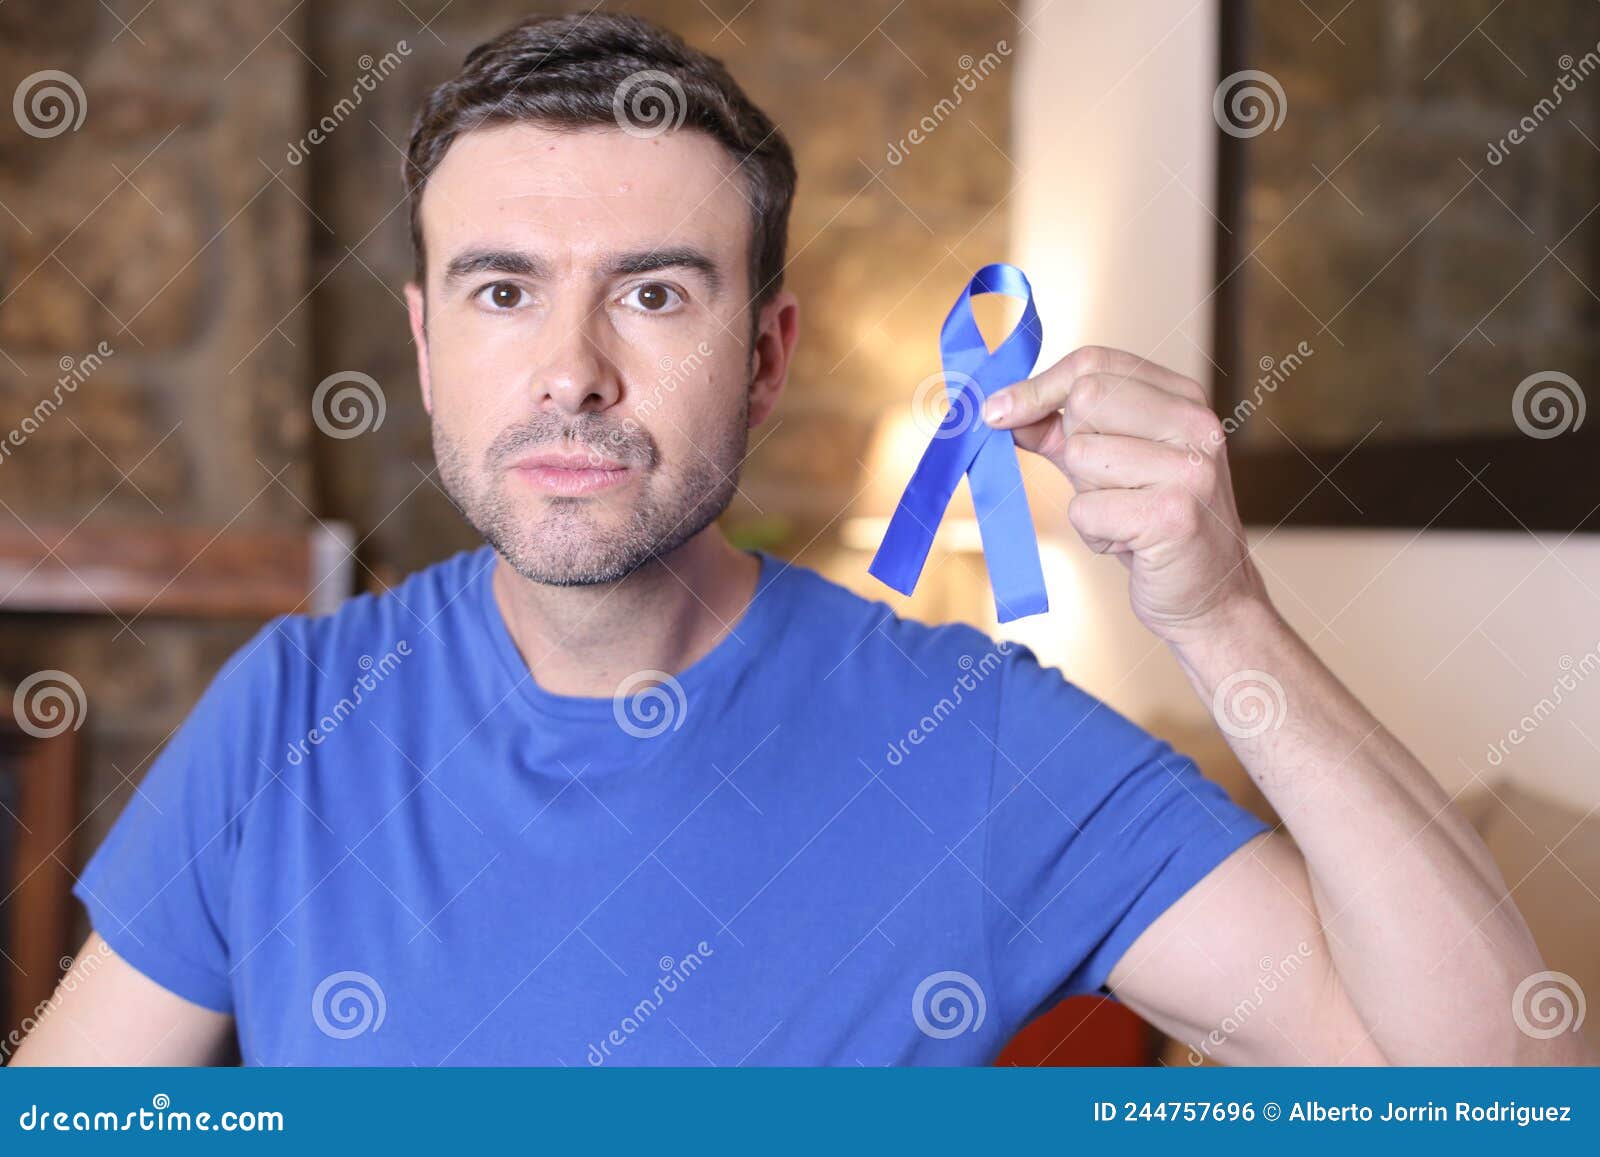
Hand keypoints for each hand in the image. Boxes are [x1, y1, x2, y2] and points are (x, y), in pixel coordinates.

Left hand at [981, 345, 1270, 646]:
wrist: (1211, 595)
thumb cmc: (1152, 526)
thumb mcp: (1107, 465)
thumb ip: (1060, 432)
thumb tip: (1000, 410)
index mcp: (1183, 399)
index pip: (1095, 363)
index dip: (1038, 386)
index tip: (996, 413)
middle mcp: (1195, 425)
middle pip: (1085, 399)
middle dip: (1074, 447)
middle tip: (1107, 485)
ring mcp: (1190, 468)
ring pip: (1082, 456)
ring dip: (1087, 497)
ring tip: (1126, 517)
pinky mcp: (1173, 515)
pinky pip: (1086, 509)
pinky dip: (1094, 533)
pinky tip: (1131, 543)